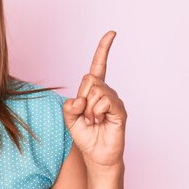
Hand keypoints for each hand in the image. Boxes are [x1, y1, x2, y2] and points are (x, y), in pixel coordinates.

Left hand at [62, 31, 126, 168]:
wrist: (96, 156)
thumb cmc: (85, 136)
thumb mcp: (69, 119)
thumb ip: (69, 106)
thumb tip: (80, 98)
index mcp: (94, 91)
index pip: (98, 66)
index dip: (104, 49)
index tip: (112, 33)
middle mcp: (106, 92)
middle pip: (89, 79)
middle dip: (81, 98)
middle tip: (85, 116)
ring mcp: (114, 101)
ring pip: (95, 91)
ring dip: (88, 109)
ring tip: (93, 121)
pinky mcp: (120, 111)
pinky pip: (104, 101)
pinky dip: (96, 112)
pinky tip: (99, 121)